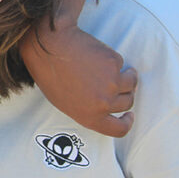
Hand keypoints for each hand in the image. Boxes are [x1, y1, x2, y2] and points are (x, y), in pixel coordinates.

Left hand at [20, 22, 137, 136]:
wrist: (47, 48)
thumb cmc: (50, 74)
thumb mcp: (65, 103)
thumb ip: (87, 110)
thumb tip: (104, 108)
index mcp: (89, 117)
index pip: (119, 129)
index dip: (127, 122)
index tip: (129, 115)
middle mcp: (103, 103)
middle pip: (127, 103)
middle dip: (125, 94)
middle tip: (117, 84)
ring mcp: (112, 83)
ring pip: (131, 83)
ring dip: (128, 76)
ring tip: (114, 68)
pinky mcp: (114, 63)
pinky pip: (120, 63)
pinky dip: (113, 60)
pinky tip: (96, 55)